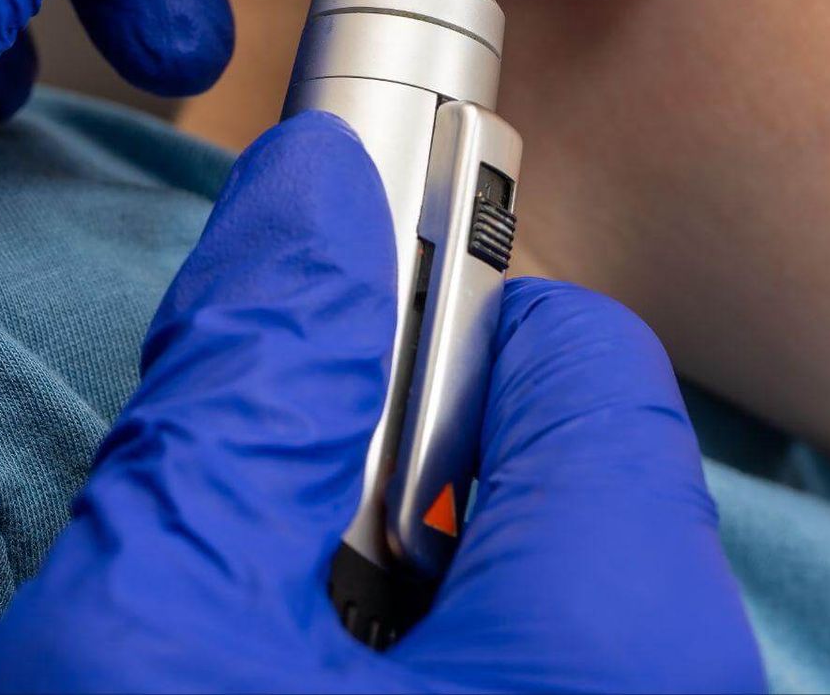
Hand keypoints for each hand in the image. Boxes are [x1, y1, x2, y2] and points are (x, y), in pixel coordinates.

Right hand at [0, 113, 764, 693]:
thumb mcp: (151, 625)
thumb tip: (307, 186)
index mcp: (618, 629)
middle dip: (389, 455)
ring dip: (388, 565)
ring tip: (259, 646)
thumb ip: (246, 385)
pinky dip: (419, 648)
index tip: (301, 332)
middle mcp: (679, 683)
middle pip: (552, 454)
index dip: (409, 308)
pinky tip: (302, 690)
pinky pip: (530, 658)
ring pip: (529, 567)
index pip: (572, 344)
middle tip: (250, 548)